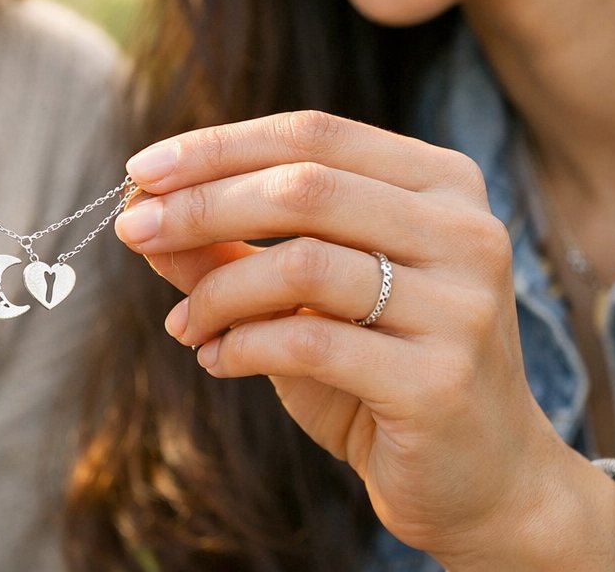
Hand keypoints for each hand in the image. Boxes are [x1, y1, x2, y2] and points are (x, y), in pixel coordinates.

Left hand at [115, 111, 614, 570]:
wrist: (481, 479)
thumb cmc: (382, 370)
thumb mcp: (302, 296)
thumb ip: (232, 247)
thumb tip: (140, 207)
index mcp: (441, 183)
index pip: (313, 135)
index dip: (219, 146)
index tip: (140, 170)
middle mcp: (466, 229)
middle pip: (305, 185)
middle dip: (202, 205)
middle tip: (134, 231)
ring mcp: (462, 304)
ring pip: (303, 263)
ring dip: (218, 291)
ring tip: (182, 324)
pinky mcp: (441, 379)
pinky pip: (309, 341)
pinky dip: (243, 345)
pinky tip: (217, 361)